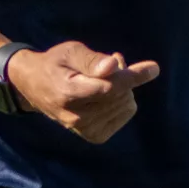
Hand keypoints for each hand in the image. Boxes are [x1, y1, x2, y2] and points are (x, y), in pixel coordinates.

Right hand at [6, 42, 158, 144]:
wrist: (35, 87)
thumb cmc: (56, 63)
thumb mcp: (70, 51)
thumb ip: (92, 60)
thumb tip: (113, 66)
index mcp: (68, 93)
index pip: (109, 87)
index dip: (132, 76)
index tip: (153, 68)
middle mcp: (76, 116)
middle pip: (120, 94)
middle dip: (121, 74)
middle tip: (108, 62)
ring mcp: (85, 129)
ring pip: (125, 104)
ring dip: (122, 87)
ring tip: (103, 77)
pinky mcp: (94, 135)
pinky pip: (124, 113)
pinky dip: (121, 101)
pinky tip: (107, 93)